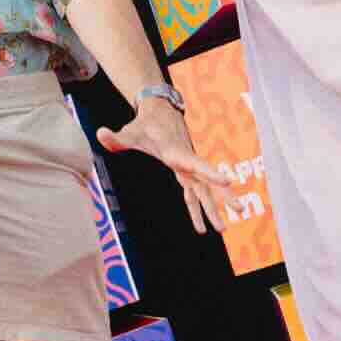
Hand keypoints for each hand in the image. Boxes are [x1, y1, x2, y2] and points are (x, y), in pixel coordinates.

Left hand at [98, 97, 233, 235]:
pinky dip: (198, 208)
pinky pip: (194, 192)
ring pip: (204, 190)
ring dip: (214, 209)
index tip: (228, 181)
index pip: (196, 164)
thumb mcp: (129, 131)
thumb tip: (100, 134)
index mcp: (176, 152)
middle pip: (207, 181)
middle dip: (223, 197)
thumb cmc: (144, 123)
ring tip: (223, 230)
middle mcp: (186, 160)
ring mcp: (188, 167)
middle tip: (240, 210)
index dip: (211, 173)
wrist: (159, 110)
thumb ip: (116, 137)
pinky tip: (203, 226)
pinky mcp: (185, 171)